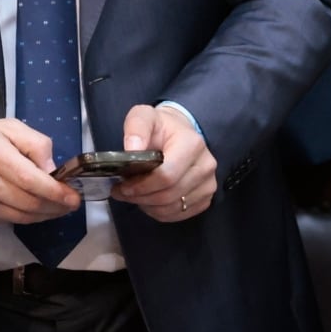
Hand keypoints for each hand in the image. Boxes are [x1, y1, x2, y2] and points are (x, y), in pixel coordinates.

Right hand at [0, 118, 81, 226]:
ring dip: (44, 216)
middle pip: (30, 204)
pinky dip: (23, 217)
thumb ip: (35, 143)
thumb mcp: (7, 127)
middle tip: (70, 204)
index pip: (33, 182)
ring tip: (57, 208)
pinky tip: (31, 209)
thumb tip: (52, 168)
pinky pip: (6, 222)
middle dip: (56, 207)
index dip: (57, 193)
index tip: (74, 197)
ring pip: (21, 218)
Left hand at [109, 104, 215, 219]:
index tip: (122, 185)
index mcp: (192, 145)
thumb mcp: (144, 117)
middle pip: (170, 195)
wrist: (180, 133)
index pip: (167, 176)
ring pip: (173, 207)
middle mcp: (206, 165)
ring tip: (134, 195)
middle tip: (121, 192)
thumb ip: (136, 128)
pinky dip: (160, 212)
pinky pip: (180, 214)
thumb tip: (131, 149)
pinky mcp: (206, 197)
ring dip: (148, 206)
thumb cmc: (161, 128)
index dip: (142, 185)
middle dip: (141, 197)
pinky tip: (150, 200)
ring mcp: (209, 183)